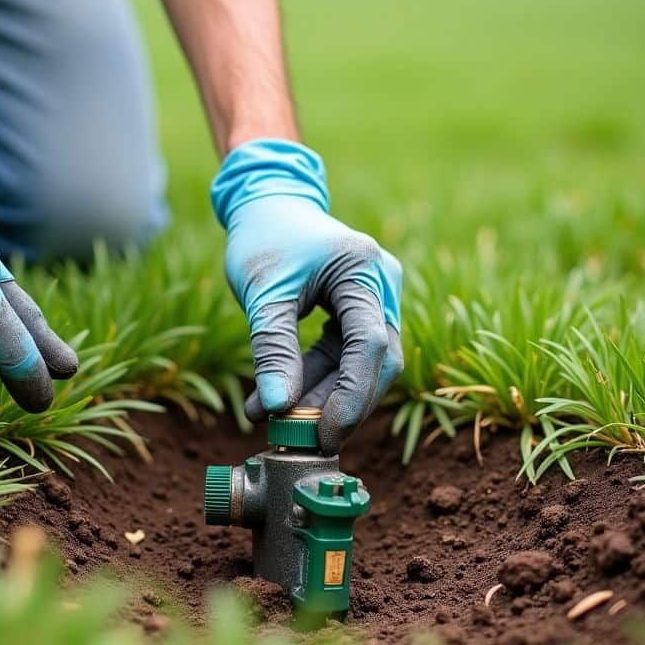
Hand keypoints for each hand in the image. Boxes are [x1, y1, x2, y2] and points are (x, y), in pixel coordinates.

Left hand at [211, 139, 402, 453]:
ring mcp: (376, 297)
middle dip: (342, 404)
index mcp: (363, 269)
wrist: (268, 205)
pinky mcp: (359, 310)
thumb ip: (272, 348)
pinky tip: (279, 401)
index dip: (352, 395)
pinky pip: (346, 354)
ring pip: (362, 364)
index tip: (324, 433)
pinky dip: (317, 379)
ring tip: (276, 422)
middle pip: (377, 360)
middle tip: (304, 440)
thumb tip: (277, 407)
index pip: (370, 344)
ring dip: (323, 396)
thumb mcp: (262, 294)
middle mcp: (382, 283)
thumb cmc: (264, 240)